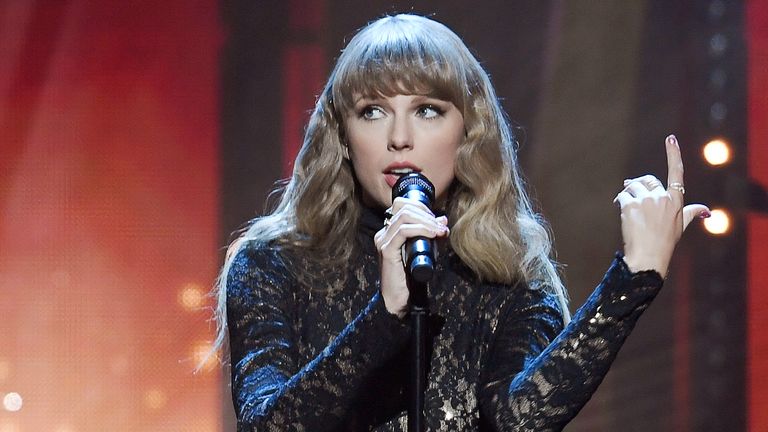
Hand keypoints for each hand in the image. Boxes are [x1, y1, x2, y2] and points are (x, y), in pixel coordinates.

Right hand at [373, 197, 448, 316]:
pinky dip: (420, 229)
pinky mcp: (386, 250)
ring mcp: (383, 240)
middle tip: (440, 226)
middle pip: (403, 207)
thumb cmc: (412, 276)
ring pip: (404, 216)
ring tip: (439, 231)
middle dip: (426, 213)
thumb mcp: (426, 249)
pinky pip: (403, 231)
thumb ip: (432, 234)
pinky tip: (432, 234)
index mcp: (389, 230)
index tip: (436, 219)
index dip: (420, 206)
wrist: (401, 299)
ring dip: (426, 221)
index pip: (401, 204)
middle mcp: (383, 233)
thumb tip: (442, 219)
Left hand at [614, 134, 709, 275]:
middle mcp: (662, 198)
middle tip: (631, 192)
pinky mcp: (631, 205)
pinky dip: (618, 201)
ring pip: (632, 187)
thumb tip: (707, 210)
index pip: (676, 172)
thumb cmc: (665, 242)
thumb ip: (692, 213)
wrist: (649, 256)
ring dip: (627, 193)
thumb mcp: (681, 226)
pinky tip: (619, 209)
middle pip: (648, 180)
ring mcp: (646, 201)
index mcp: (676, 200)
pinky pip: (622, 196)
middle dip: (639, 185)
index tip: (670, 138)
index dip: (673, 154)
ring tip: (625, 204)